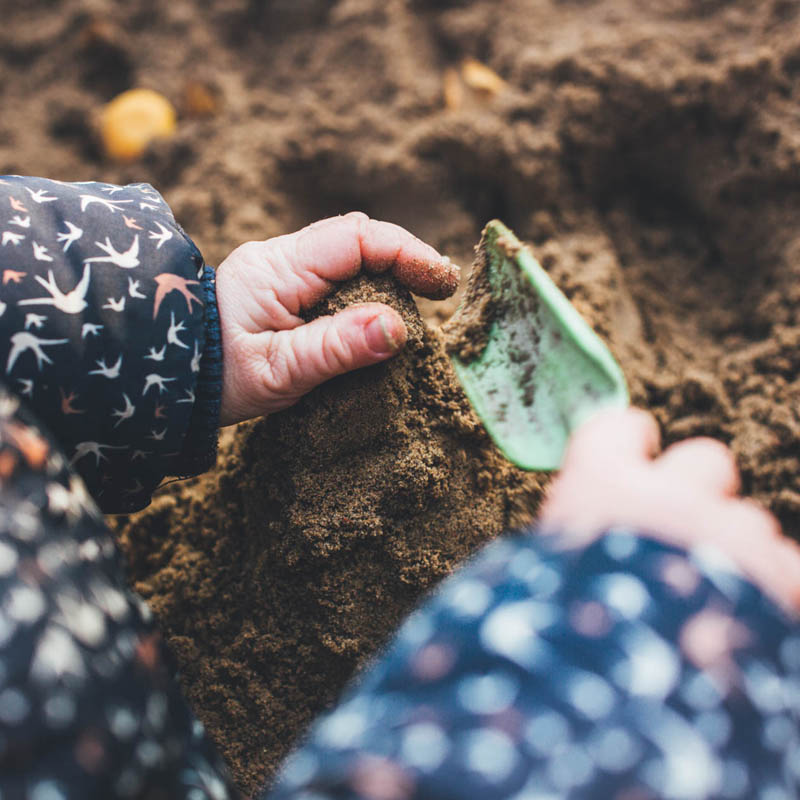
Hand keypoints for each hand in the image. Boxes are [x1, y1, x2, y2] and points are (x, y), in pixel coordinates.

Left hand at [215, 212, 458, 425]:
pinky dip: (363, 292)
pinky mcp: (280, 289)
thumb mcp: (280, 370)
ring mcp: (280, 272)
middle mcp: (281, 258)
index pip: (357, 237)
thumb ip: (337, 348)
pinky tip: (376, 319)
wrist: (166, 378)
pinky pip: (333, 278)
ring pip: (348, 259)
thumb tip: (399, 329)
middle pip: (358, 241)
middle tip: (436, 296)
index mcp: (279, 268)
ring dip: (385, 277)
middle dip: (402, 261)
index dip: (407, 252)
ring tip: (415, 308)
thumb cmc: (217, 377)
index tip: (442, 281)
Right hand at [539, 407, 799, 612]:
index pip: (618, 428)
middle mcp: (672, 494)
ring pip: (749, 520)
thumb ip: (577, 543)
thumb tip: (587, 539)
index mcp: (602, 484)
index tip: (633, 450)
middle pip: (705, 460)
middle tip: (680, 529)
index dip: (627, 441)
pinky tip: (745, 621)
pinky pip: (788, 566)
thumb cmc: (564, 633)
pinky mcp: (779, 576)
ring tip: (708, 601)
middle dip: (698, 489)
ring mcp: (731, 531)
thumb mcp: (544, 577)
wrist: (622, 695)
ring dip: (734, 550)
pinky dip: (774, 589)